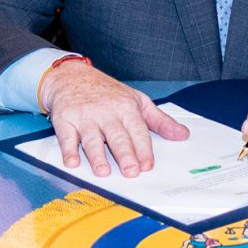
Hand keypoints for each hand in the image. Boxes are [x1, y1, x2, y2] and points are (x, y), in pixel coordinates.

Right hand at [44, 65, 185, 176]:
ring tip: (103, 171)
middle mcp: (106, 111)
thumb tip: (182, 135)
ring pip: (92, 138)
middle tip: (131, 171)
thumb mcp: (137, 100)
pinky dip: (68, 150)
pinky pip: (66, 136)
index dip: (143, 148)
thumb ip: (160, 120)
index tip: (147, 165)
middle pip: (117, 135)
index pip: (137, 130)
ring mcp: (85, 115)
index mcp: (126, 107)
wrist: (71, 75)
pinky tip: (72, 162)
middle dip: (124, 154)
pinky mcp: (65, 119)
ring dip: (97, 155)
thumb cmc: (106, 92)